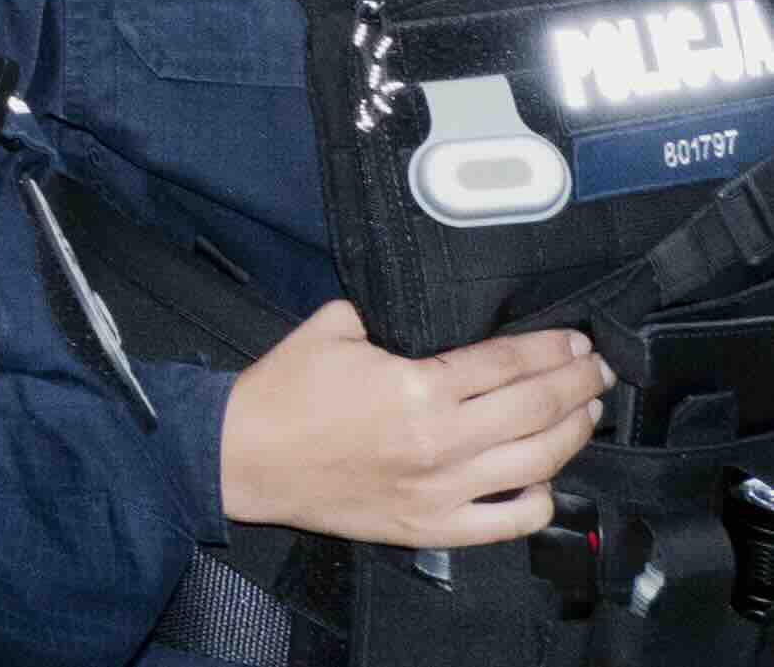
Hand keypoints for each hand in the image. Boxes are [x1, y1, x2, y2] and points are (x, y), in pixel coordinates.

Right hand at [218, 300, 606, 548]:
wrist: (247, 456)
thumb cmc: (283, 392)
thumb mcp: (329, 329)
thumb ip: (382, 318)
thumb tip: (418, 316)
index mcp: (416, 386)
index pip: (505, 363)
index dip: (549, 349)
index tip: (575, 341)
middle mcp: (441, 441)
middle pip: (534, 410)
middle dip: (575, 385)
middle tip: (596, 370)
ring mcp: (443, 490)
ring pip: (536, 464)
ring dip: (571, 435)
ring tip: (585, 414)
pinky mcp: (434, 527)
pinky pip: (509, 521)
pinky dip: (540, 501)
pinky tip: (546, 479)